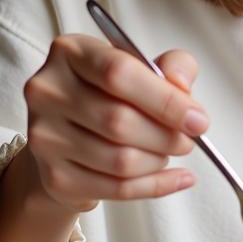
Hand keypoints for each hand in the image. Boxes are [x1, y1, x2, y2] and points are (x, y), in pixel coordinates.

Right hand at [21, 34, 208, 213]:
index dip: (165, 99)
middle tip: (190, 139)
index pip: (119, 74)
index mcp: (70, 52)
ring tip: (170, 151)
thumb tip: (181, 86)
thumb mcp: (143, 66)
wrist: (72, 132)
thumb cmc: (113, 93)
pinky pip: (115, 189)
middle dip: (166, 135)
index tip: (198, 119)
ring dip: (159, 160)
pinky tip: (175, 178)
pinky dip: (154, 186)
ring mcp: (44, 137)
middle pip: (118, 120)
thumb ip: (172, 66)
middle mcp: (47, 92)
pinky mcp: (53, 177)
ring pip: (119, 160)